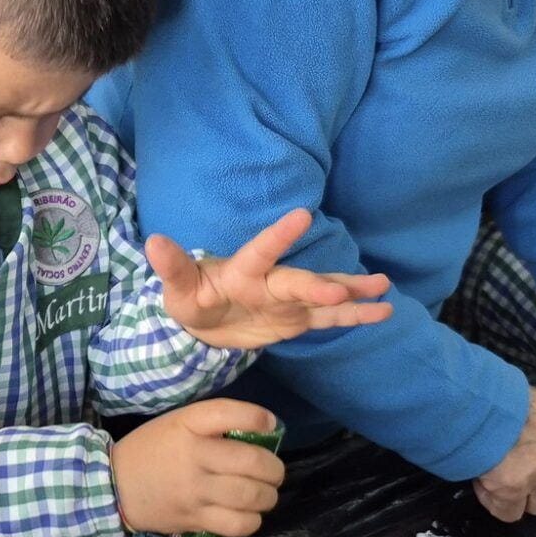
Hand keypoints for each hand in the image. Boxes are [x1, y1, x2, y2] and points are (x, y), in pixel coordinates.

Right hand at [111, 399, 285, 536]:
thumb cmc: (151, 450)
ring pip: (249, 496)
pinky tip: (249, 515)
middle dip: (274, 469)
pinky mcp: (194, 519)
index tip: (269, 424)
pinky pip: (236, 524)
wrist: (114, 487)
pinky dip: (252, 520)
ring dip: (268, 496)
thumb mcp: (177, 423)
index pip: (229, 413)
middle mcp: (193, 457)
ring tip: (265, 495)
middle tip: (273, 472)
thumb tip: (263, 430)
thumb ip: (214, 423)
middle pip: (251, 462)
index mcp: (187, 426)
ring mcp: (194, 492)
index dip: (258, 417)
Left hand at [149, 209, 391, 350]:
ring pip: (325, 294)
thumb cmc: (191, 297)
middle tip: (339, 291)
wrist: (205, 320)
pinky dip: (355, 314)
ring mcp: (289, 299)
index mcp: (242, 270)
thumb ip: (173, 267)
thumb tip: (152, 242)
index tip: (301, 217)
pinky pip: (330, 318)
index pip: (260, 251)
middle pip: (297, 282)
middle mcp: (271, 280)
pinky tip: (383, 311)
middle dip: (318, 286)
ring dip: (352, 291)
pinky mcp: (298, 319)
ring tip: (383, 287)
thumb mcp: (178, 288)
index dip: (278, 236)